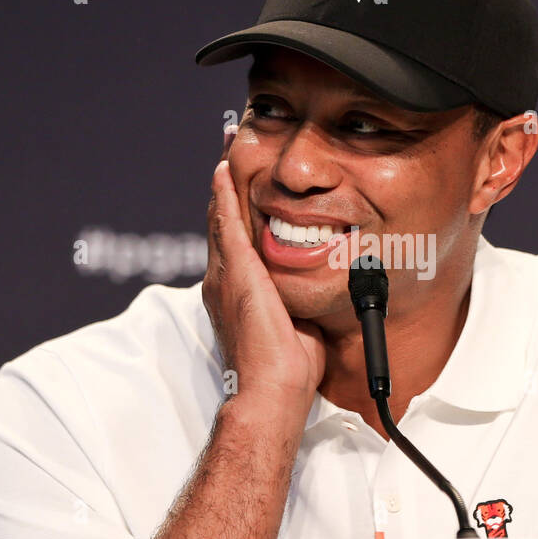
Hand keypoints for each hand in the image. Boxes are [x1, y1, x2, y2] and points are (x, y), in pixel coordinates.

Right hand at [202, 158, 326, 417]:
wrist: (274, 387)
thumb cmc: (289, 367)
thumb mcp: (296, 320)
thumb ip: (297, 299)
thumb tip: (315, 292)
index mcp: (238, 292)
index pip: (235, 241)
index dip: (237, 210)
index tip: (240, 183)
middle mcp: (224, 280)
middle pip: (223, 222)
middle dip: (226, 188)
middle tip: (227, 152)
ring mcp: (226, 275)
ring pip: (221, 218)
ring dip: (223, 183)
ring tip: (224, 151)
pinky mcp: (235, 273)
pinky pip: (226, 225)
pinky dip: (224, 196)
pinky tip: (222, 171)